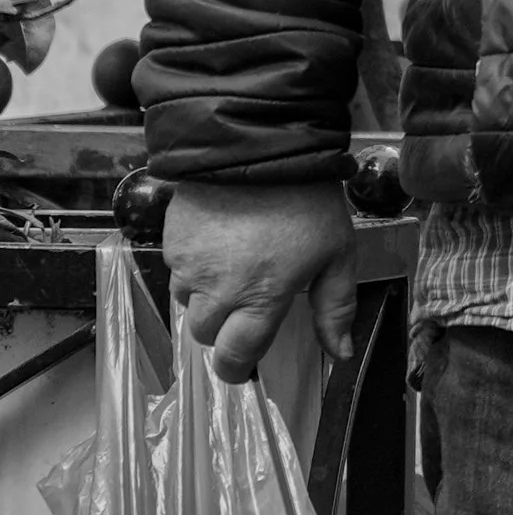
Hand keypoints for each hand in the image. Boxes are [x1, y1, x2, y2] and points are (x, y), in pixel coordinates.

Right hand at [164, 180, 356, 382]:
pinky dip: (193, 266)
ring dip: (205, 297)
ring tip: (233, 268)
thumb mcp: (338, 255)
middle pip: (204, 334)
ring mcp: (188, 263)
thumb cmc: (306, 202)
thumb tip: (340, 353)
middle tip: (245, 304)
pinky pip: (176, 268)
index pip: (234, 356)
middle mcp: (217, 288)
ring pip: (185, 302)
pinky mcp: (170, 239)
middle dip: (222, 329)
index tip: (244, 363)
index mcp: (260, 297)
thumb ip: (335, 308)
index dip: (237, 367)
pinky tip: (218, 244)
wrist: (259, 146)